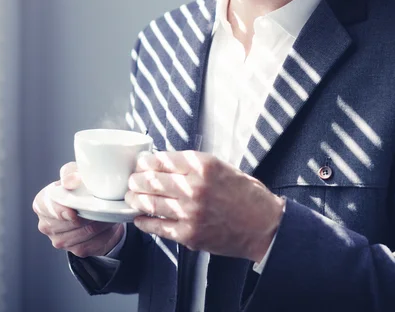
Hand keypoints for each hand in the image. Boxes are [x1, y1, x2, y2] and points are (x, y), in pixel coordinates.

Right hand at [32, 161, 124, 257]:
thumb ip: (70, 173)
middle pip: (70, 223)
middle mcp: (46, 225)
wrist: (92, 207)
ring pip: (85, 232)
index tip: (73, 212)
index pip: (47, 208)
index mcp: (42, 204)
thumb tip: (70, 181)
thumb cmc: (78, 186)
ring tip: (108, 210)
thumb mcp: (74, 173)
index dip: (60, 211)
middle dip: (88, 213)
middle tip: (102, 204)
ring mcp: (60, 241)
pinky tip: (108, 222)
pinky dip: (105, 232)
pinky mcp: (77, 250)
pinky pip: (95, 243)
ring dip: (100, 222)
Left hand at [125, 151, 283, 261]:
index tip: (140, 163)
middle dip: (136, 179)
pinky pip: (159, 227)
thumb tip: (163, 162)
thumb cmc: (244, 194)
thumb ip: (192, 164)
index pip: (162, 160)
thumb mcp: (220, 166)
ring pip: (151, 203)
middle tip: (131, 180)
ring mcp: (191, 213)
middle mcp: (195, 188)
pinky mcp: (190, 235)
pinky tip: (139, 219)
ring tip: (130, 197)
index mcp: (203, 166)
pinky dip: (145, 222)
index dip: (146, 161)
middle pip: (151, 180)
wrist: (264, 225)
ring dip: (135, 199)